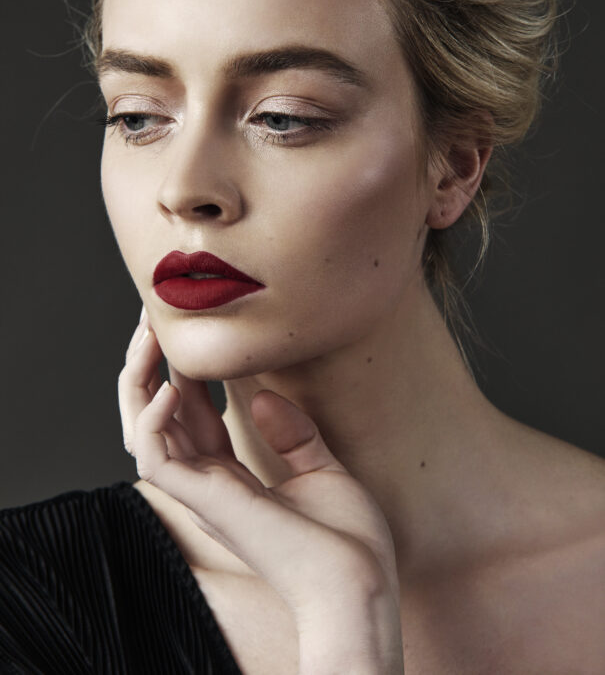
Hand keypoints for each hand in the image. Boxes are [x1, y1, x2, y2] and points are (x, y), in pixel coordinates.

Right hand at [119, 309, 404, 672]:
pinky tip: (172, 387)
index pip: (190, 415)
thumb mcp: (322, 470)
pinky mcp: (205, 502)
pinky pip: (154, 459)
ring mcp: (202, 493)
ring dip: (139, 380)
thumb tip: (259, 396)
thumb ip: (293, 433)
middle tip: (152, 320)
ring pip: (140, 431)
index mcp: (231, 477)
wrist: (359, 585)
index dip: (182, 370)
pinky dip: (152, 421)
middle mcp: (208, 483)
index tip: (186, 329)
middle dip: (149, 366)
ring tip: (149, 336)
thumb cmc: (346, 542)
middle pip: (156, 416)